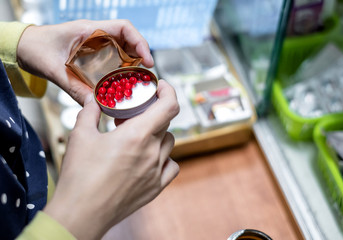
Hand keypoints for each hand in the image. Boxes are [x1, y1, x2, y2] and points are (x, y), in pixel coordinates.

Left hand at [16, 19, 153, 104]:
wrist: (25, 47)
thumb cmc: (36, 49)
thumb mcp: (55, 70)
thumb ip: (75, 88)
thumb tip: (94, 105)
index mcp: (90, 30)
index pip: (124, 28)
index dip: (140, 42)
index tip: (147, 60)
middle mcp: (97, 35)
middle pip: (128, 40)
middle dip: (140, 56)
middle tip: (145, 75)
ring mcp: (96, 44)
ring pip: (123, 50)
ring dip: (133, 63)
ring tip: (137, 80)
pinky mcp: (94, 53)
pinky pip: (114, 58)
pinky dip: (122, 68)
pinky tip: (122, 82)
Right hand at [44, 80, 179, 238]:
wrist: (81, 213)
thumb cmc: (80, 176)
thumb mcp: (80, 136)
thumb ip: (90, 112)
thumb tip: (93, 101)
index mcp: (136, 135)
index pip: (169, 106)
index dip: (169, 91)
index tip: (161, 87)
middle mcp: (152, 152)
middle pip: (166, 122)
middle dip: (152, 112)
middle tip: (133, 115)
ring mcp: (156, 171)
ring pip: (169, 143)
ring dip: (157, 134)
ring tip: (138, 137)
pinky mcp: (155, 187)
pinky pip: (171, 166)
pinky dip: (165, 158)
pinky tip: (150, 158)